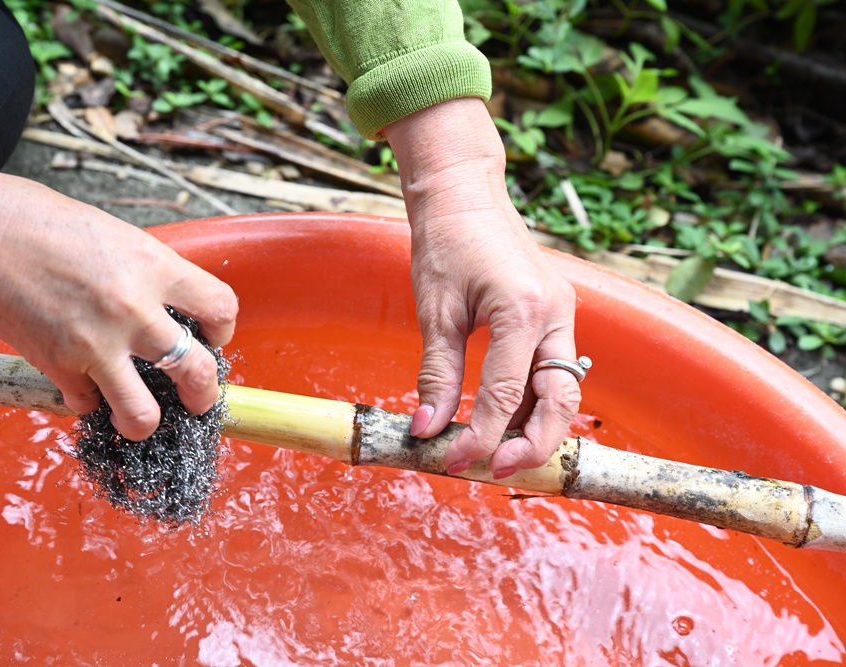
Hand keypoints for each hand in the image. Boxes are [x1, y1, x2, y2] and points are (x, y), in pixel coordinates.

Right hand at [0, 162, 237, 439]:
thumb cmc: (40, 221)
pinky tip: (82, 387)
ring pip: (143, 414)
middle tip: (198, 397)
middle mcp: (134, 310)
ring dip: (147, 421)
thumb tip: (167, 307)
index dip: (223, 328)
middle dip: (204, 394)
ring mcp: (96, 345)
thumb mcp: (115, 236)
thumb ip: (148, 274)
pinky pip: (86, 404)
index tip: (211, 335)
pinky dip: (87, 402)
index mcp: (155, 267)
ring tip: (142, 416)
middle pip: (198, 371)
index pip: (221, 307)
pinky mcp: (57, 367)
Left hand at [384, 98, 579, 476]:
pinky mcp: (557, 316)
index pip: (505, 392)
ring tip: (497, 456)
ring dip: (535, 428)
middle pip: (560, 400)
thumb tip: (426, 430)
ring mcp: (563, 314)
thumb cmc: (445, 245)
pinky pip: (553, 371)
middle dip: (531, 445)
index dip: (479, 434)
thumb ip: (437, 374)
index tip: (452, 461)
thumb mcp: (435, 312)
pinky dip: (532, 401)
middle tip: (493, 472)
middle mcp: (556, 313)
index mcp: (523, 308)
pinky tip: (505, 422)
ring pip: (562, 390)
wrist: (466, 197)